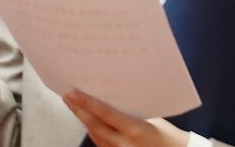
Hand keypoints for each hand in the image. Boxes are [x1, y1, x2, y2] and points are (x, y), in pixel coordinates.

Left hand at [63, 92, 188, 146]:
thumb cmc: (166, 135)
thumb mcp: (150, 117)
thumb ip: (130, 109)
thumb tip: (111, 94)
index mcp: (134, 130)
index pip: (104, 114)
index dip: (87, 103)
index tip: (73, 93)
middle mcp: (123, 144)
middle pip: (94, 126)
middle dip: (79, 110)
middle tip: (67, 97)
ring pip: (94, 136)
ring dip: (83, 120)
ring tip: (74, 106)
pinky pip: (100, 144)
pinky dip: (93, 132)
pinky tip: (88, 122)